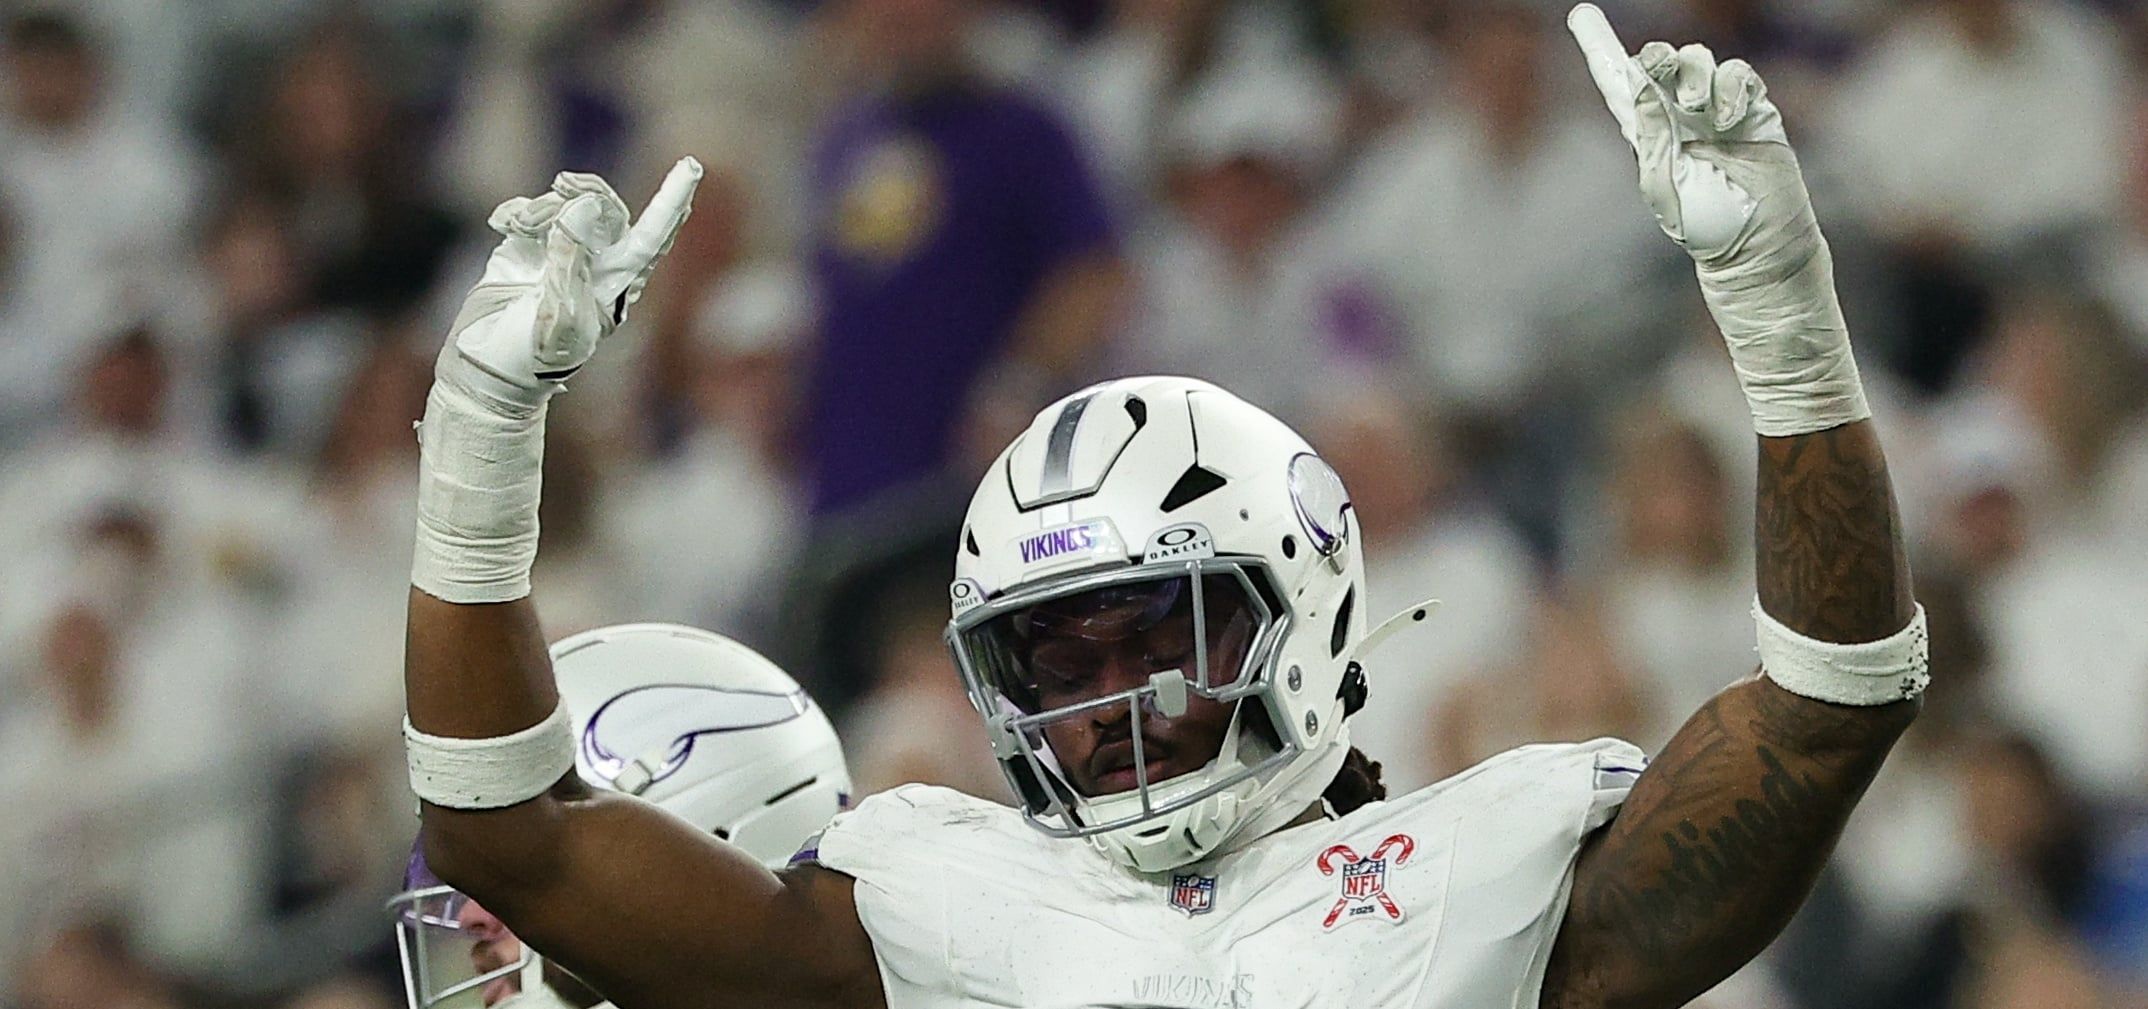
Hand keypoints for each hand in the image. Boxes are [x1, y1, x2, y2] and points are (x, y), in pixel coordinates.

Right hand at [443, 158, 703, 407]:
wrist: (485, 366)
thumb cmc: (532, 354)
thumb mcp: (558, 314)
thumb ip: (570, 258)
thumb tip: (583, 206)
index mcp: (618, 284)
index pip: (654, 236)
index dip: (672, 201)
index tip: (691, 166)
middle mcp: (596, 263)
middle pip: (608, 207)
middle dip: (589, 189)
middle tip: (563, 184)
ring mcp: (560, 252)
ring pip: (565, 203)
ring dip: (541, 207)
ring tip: (518, 228)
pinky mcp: (525, 246)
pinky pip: (528, 209)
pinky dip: (515, 211)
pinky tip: (502, 226)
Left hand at [1567, 3, 1804, 266]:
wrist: (1757, 243)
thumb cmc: (1704, 227)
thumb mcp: (1664, 186)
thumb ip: (1651, 136)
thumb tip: (1639, 85)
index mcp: (1647, 134)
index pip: (1618, 85)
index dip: (1599, 48)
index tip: (1580, 15)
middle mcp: (1678, 115)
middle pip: (1659, 62)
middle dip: (1656, 56)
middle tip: (1655, 68)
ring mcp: (1715, 109)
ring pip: (1698, 60)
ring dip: (1692, 73)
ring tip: (1694, 106)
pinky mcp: (1752, 109)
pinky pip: (1738, 74)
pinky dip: (1730, 87)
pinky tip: (1726, 118)